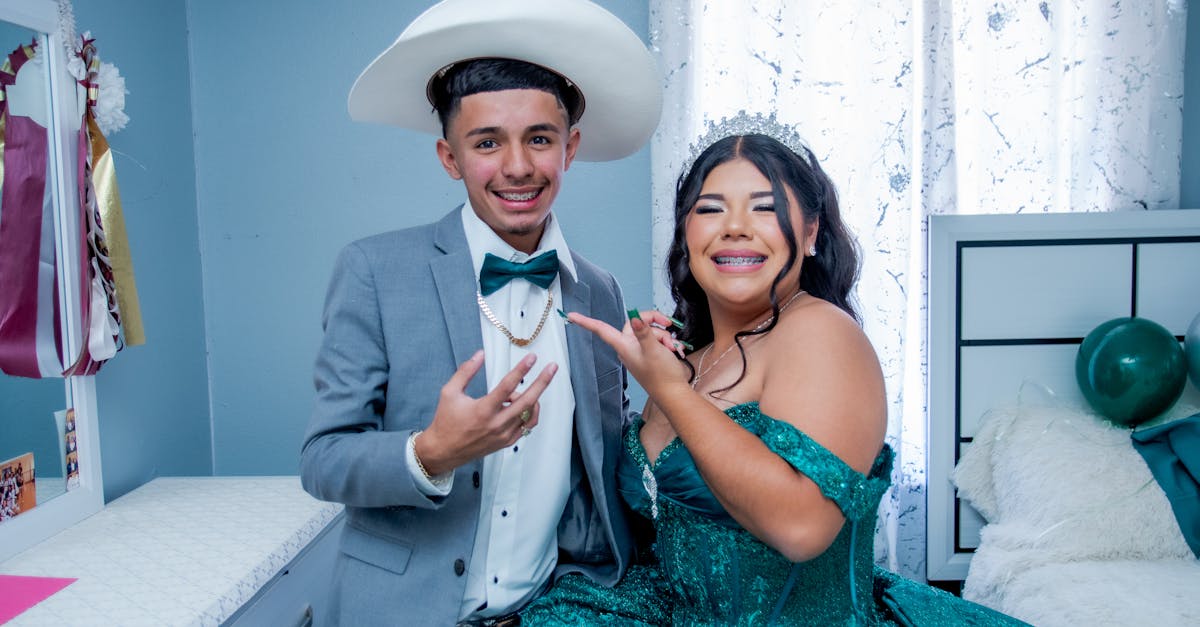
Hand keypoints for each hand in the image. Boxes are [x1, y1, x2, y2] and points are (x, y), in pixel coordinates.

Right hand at [417, 350, 555, 473]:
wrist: (443, 451)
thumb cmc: (446, 420)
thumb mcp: (449, 392)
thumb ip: (465, 371)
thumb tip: (480, 354)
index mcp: (483, 410)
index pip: (507, 386)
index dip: (521, 370)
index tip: (532, 357)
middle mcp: (496, 424)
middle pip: (528, 401)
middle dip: (542, 382)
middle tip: (552, 368)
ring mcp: (504, 435)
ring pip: (530, 414)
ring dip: (531, 399)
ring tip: (516, 393)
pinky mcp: (507, 443)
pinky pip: (527, 426)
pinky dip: (529, 413)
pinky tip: (521, 405)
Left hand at [566, 309, 690, 398]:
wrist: (674, 393)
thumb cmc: (662, 377)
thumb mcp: (654, 350)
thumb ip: (644, 332)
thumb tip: (635, 317)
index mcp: (624, 346)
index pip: (601, 329)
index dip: (586, 322)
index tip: (571, 315)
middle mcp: (628, 347)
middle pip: (635, 322)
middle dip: (654, 323)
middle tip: (667, 324)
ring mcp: (639, 350)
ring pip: (648, 330)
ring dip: (663, 336)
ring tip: (670, 347)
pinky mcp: (648, 353)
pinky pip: (655, 339)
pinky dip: (665, 342)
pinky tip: (673, 349)